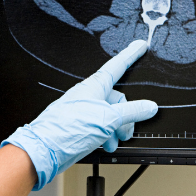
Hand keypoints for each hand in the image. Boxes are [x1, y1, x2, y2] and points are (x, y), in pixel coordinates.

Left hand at [2, 40, 157, 189]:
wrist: (45, 149)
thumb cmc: (68, 128)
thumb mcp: (108, 118)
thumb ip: (132, 112)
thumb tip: (149, 106)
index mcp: (95, 86)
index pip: (118, 65)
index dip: (131, 55)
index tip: (140, 45)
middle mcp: (89, 95)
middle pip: (117, 99)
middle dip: (126, 117)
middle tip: (126, 132)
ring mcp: (84, 110)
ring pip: (110, 115)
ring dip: (115, 130)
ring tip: (112, 142)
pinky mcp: (79, 125)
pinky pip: (100, 126)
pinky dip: (105, 136)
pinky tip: (104, 145)